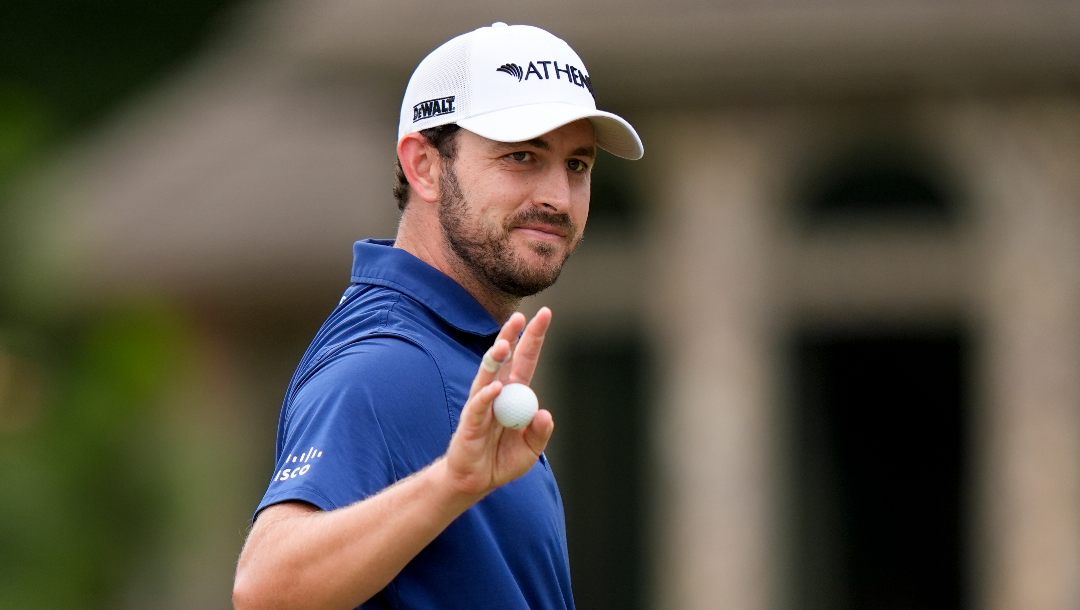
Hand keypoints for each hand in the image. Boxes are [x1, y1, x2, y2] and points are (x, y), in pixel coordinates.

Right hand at [445, 307, 554, 495]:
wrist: (477, 480)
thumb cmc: (503, 461)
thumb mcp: (531, 450)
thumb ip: (540, 432)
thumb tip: (544, 413)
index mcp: (516, 395)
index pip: (526, 360)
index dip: (533, 338)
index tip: (544, 314)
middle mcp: (498, 393)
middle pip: (505, 359)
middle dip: (511, 337)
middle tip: (519, 317)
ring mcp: (482, 405)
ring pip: (488, 375)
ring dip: (495, 360)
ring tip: (503, 345)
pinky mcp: (470, 421)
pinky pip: (478, 405)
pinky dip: (487, 397)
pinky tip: (495, 388)